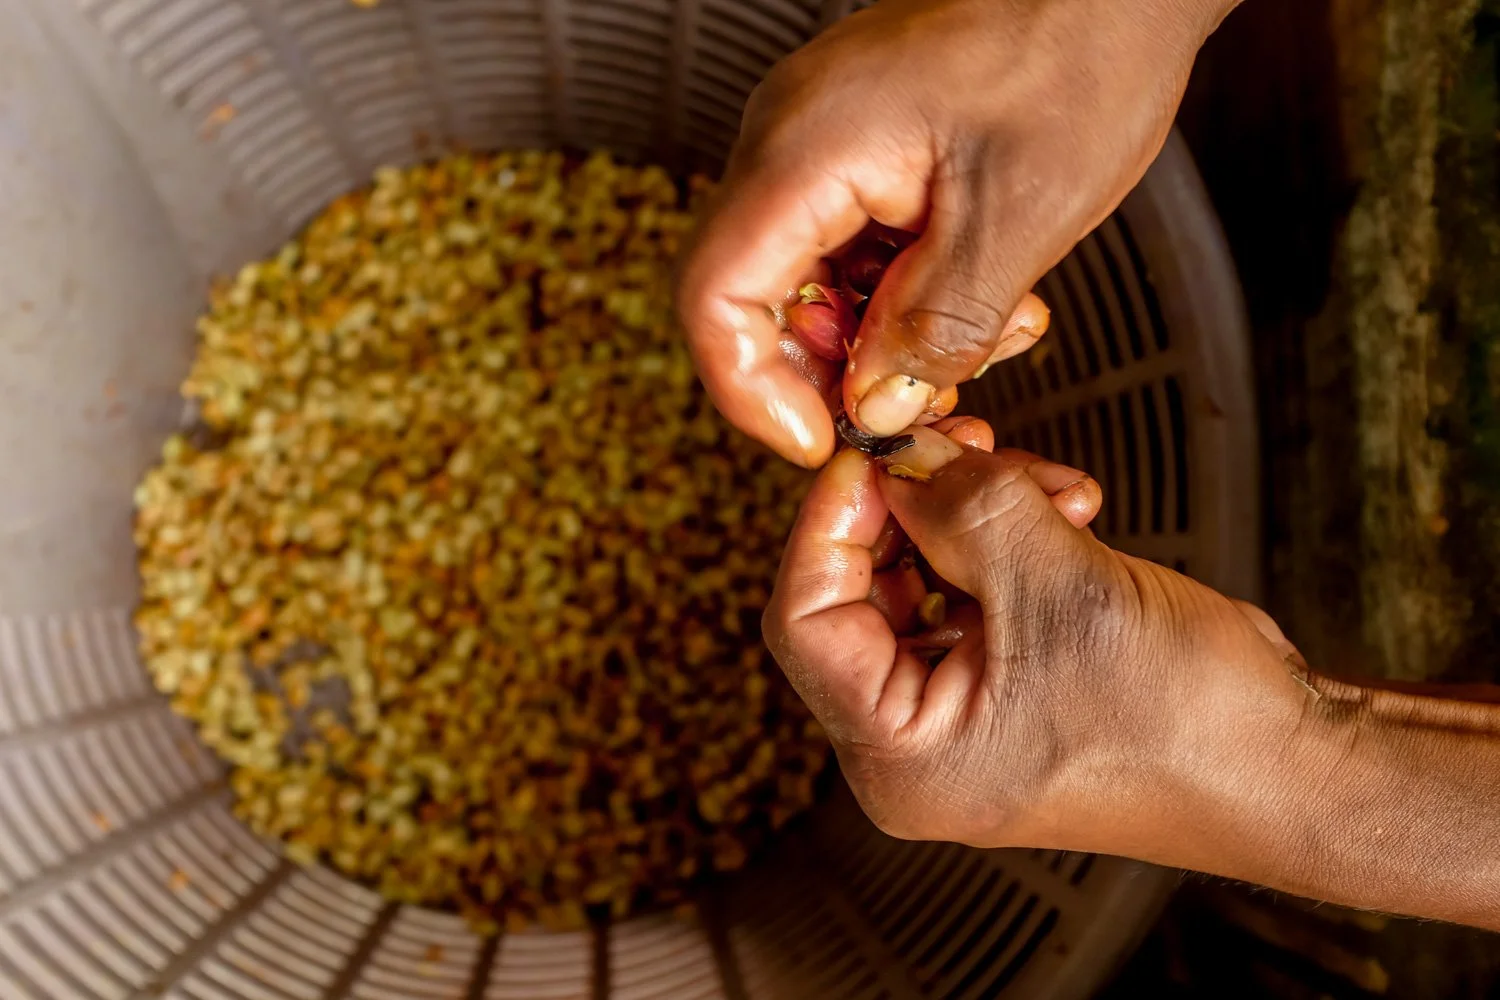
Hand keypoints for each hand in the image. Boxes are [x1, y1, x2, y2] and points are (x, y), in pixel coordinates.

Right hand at [678, 0, 1240, 464]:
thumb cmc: (1080, 56)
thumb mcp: (1018, 219)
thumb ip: (936, 329)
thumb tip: (873, 409)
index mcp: (807, 147)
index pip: (713, 295)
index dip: (751, 389)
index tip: (820, 439)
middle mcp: (788, 138)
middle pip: (747, 295)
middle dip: (825, 370)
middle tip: (909, 402)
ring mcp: (816, 140)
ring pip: (799, 281)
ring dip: (873, 338)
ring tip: (968, 342)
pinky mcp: (853, 149)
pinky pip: (841, 247)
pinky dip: (893, 296)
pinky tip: (966, 299)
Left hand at [764, 420, 1302, 851]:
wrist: (1296, 763)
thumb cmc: (1191, 721)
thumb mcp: (1061, 591)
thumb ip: (965, 508)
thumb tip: (903, 455)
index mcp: (901, 758)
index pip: (804, 621)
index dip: (829, 521)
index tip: (870, 451)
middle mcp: (915, 748)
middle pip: (857, 594)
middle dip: (915, 507)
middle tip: (960, 442)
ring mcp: (961, 716)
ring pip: (920, 580)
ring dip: (974, 513)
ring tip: (1046, 485)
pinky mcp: (1007, 683)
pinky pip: (972, 592)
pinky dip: (1008, 539)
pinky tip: (1065, 508)